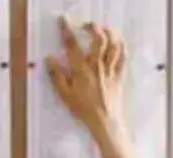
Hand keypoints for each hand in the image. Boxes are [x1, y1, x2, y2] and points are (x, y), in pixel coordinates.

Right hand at [47, 16, 126, 131]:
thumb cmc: (84, 109)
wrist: (105, 121)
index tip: (64, 21)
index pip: (72, 45)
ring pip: (113, 45)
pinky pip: (123, 57)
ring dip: (109, 33)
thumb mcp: (65, 95)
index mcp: (82, 70)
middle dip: (93, 27)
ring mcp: (110, 69)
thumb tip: (49, 59)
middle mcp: (97, 66)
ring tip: (103, 29)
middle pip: (99, 39)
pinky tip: (118, 42)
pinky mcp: (119, 75)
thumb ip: (57, 76)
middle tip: (87, 25)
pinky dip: (121, 46)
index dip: (67, 30)